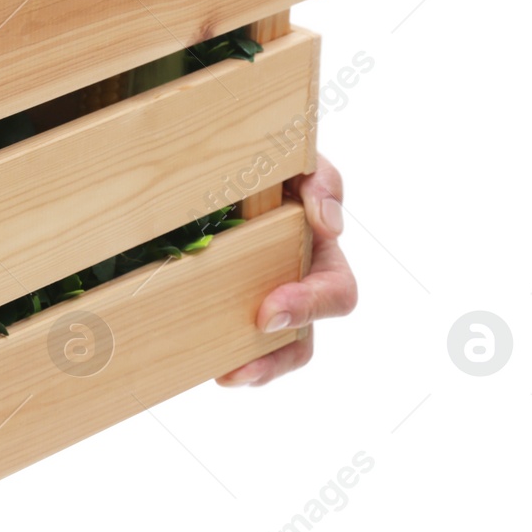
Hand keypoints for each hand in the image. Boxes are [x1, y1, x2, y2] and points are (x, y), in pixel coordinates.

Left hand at [217, 156, 356, 387]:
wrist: (221, 156)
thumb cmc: (269, 160)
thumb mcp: (299, 161)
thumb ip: (321, 181)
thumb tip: (328, 225)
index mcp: (318, 253)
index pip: (334, 293)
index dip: (307, 307)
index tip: (267, 313)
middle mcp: (294, 284)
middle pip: (302, 341)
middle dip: (276, 358)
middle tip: (239, 367)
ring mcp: (259, 297)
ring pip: (270, 352)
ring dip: (252, 369)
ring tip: (224, 375)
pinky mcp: (223, 302)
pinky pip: (228, 339)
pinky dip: (217, 352)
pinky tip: (197, 357)